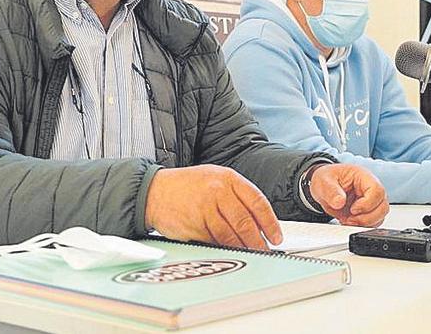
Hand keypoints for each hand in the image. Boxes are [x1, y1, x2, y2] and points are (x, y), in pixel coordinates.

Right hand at [144, 165, 281, 249]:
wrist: (154, 191)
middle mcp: (217, 191)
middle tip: (265, 249)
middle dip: (258, 240)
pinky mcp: (195, 225)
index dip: (270, 222)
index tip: (276, 236)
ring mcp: (205, 209)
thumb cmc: (186, 186)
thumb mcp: (214, 178)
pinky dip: (224, 249)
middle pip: (245, 221)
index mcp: (227, 178)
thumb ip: (236, 196)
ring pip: (231, 234)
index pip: (257, 201)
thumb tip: (258, 222)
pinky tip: (230, 251)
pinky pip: (215, 241)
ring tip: (251, 253)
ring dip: (244, 247)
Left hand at [308, 164, 388, 226]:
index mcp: (363, 176)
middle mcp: (371, 188)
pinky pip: (374, 222)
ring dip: (365, 223)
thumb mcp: (323, 181)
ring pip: (380, 216)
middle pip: (383, 205)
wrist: (324, 188)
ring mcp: (371, 200)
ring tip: (348, 221)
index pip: (377, 190)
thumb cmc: (327, 179)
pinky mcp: (368, 211)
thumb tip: (339, 202)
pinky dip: (363, 226)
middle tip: (350, 219)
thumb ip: (331, 191)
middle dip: (367, 217)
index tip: (352, 210)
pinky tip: (350, 222)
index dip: (367, 203)